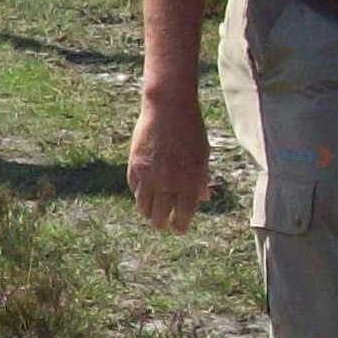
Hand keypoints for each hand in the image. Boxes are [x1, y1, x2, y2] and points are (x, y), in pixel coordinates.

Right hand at [128, 97, 211, 233]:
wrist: (168, 108)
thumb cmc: (191, 131)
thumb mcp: (203, 157)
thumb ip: (200, 180)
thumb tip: (203, 199)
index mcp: (188, 182)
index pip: (183, 215)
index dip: (180, 226)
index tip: (178, 230)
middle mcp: (167, 182)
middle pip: (160, 215)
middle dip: (162, 223)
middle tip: (163, 225)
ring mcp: (148, 174)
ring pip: (143, 205)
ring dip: (148, 212)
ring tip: (151, 214)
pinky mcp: (134, 164)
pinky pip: (134, 187)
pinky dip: (138, 193)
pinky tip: (142, 194)